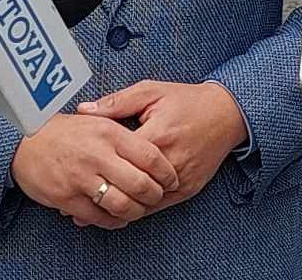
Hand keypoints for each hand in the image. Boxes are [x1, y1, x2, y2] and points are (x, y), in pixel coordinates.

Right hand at [10, 113, 180, 228]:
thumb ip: (125, 131)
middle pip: (140, 184)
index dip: (166, 172)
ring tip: (139, 208)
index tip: (171, 179)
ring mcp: (82, 178)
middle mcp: (98, 155)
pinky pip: (98, 217)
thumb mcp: (98, 119)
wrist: (25, 141)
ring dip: (136, 211)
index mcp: (109, 133)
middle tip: (157, 197)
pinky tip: (118, 216)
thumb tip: (154, 144)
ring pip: (122, 204)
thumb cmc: (65, 131)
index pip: (150, 156)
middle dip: (155, 196)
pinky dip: (113, 220)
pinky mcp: (67, 197)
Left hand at [80, 81, 248, 212]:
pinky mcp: (189, 189)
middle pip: (130, 186)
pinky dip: (139, 209)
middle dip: (103, 195)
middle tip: (75, 203)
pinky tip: (121, 210)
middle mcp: (170, 160)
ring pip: (144, 202)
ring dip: (119, 208)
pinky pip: (159, 206)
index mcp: (157, 135)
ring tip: (93, 211)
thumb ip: (116, 102)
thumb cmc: (186, 100)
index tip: (74, 174)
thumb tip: (84, 110)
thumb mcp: (151, 91)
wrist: (227, 113)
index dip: (96, 169)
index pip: (120, 159)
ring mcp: (181, 178)